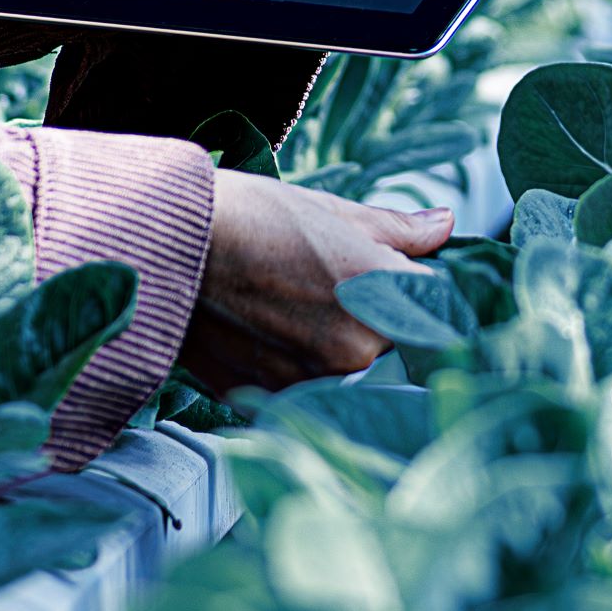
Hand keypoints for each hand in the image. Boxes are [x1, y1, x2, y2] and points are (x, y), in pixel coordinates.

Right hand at [180, 170, 453, 391]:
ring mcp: (311, 382)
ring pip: (339, 365)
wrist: (166, 247)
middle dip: (366, 314)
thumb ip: (399, 230)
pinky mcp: (267, 399)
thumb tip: (445, 225)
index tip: (393, 275)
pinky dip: (285, 360)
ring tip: (281, 298)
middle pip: (385, 340)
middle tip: (318, 279)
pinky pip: (296, 383)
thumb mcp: (334, 211)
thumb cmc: (252, 217)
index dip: (411, 290)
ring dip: (324, 340)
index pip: (431, 307)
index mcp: (385, 297)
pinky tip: (258, 324)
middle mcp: (356, 350)